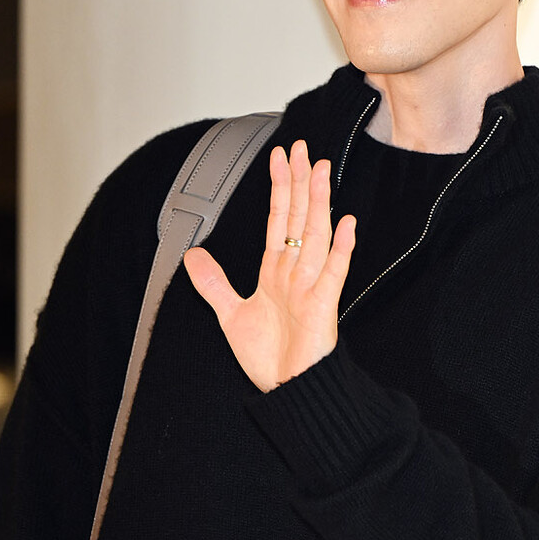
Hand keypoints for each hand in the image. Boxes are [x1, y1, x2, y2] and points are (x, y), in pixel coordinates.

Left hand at [183, 138, 356, 391]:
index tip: (280, 158)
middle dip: (299, 182)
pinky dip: (341, 248)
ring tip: (320, 171)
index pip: (279, 219)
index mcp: (276, 272)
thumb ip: (213, 283)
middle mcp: (295, 273)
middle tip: (302, 149)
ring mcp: (311, 286)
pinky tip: (346, 223)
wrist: (289, 390)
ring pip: (316, 235)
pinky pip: (334, 271)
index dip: (278, 188)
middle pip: (299, 218)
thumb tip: (192, 256)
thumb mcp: (231, 314)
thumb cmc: (270, 358)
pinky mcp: (324, 306)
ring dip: (318, 203)